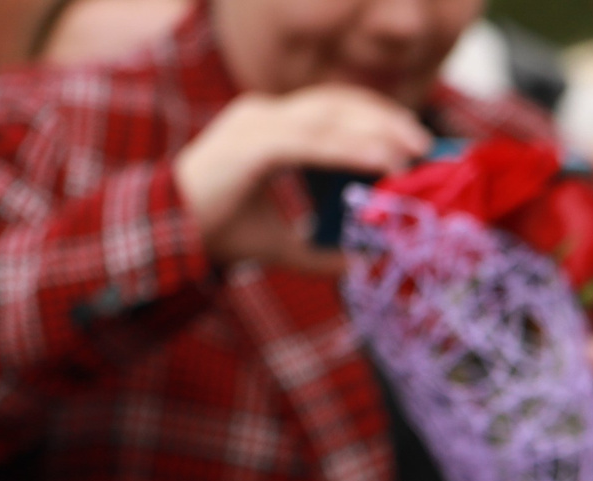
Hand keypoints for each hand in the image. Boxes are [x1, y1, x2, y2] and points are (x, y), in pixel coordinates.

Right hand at [173, 86, 429, 270]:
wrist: (169, 238)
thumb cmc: (217, 232)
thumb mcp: (279, 244)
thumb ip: (317, 252)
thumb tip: (357, 265)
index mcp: (269, 126)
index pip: (331, 108)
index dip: (373, 118)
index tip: (411, 141)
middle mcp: (262, 115)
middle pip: (335, 103)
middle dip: (383, 118)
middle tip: (423, 143)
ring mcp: (254, 124)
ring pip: (327, 116)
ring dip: (374, 131)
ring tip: (411, 151)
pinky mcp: (250, 144)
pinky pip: (309, 141)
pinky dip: (349, 149)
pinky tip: (380, 161)